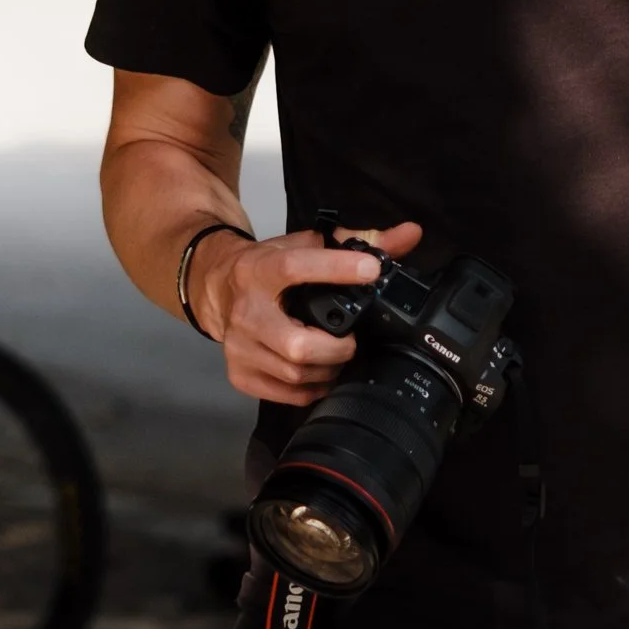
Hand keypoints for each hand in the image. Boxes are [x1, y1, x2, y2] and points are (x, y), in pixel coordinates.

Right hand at [194, 222, 423, 403]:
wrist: (218, 288)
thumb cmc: (268, 267)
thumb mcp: (305, 245)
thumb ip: (358, 240)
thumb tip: (410, 234)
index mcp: (261, 270)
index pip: (296, 267)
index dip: (337, 268)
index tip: (372, 270)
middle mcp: (246, 310)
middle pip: (297, 344)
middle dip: (337, 348)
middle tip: (352, 341)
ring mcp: (239, 346)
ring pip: (294, 373)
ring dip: (327, 369)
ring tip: (337, 355)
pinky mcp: (239, 373)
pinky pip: (285, 394)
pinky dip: (311, 388)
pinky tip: (320, 372)